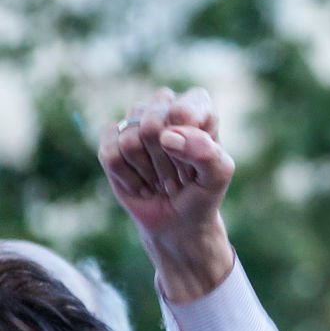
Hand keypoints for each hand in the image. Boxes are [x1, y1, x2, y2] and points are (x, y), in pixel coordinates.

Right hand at [98, 86, 235, 300]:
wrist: (179, 222)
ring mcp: (135, 123)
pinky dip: (130, 179)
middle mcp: (163, 108)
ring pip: (130, 140)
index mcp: (196, 108)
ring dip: (149, 173)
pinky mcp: (112, 141)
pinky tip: (142, 184)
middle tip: (179, 178)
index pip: (183, 108)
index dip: (186, 140)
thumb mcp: (217, 177)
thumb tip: (167, 136)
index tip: (196, 165)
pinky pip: (111, 154)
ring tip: (162, 181)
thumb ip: (206, 153)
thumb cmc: (202, 194)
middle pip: (151, 123)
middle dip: (167, 162)